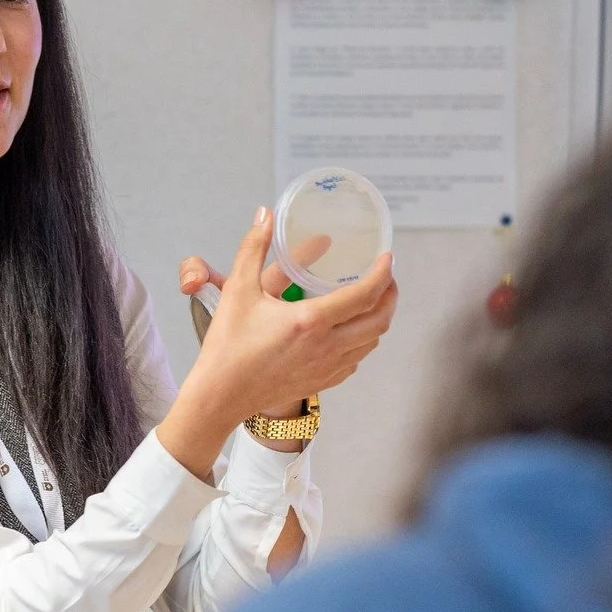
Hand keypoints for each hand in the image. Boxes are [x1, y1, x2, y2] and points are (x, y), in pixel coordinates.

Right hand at [154, 209, 396, 479]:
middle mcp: (326, 346)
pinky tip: (350, 330)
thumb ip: (253, 248)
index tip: (386, 258)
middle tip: (385, 276)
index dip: (383, 273)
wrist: (220, 396)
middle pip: (379, 320)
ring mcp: (327, 367)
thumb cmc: (227, 345)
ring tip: (372, 300)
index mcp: (310, 321)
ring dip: (379, 318)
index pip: (365, 295)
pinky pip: (356, 359)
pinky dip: (363, 341)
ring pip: (372, 341)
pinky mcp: (322, 382)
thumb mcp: (237, 290)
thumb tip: (264, 215)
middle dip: (390, 295)